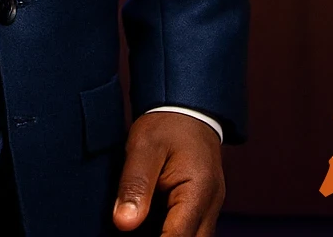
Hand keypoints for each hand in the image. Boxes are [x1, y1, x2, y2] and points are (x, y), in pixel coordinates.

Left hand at [113, 112, 223, 234]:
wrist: (187, 108)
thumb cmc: (167, 124)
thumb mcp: (144, 146)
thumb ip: (135, 184)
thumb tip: (123, 223)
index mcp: (199, 191)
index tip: (130, 235)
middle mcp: (209, 207)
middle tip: (132, 229)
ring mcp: (207, 211)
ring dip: (166, 236)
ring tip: (137, 225)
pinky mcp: (199, 211)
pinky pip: (187, 232)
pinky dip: (168, 231)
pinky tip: (144, 223)